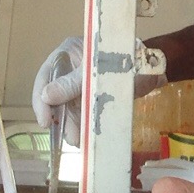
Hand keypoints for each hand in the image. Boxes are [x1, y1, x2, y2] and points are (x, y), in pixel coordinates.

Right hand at [34, 36, 166, 130]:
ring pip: (68, 107)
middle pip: (55, 96)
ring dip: (72, 125)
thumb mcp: (97, 69)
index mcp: (68, 52)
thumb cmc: (125, 57)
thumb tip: (46, 96)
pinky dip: (83, 125)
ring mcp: (81, 84)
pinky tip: (86, 136)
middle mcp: (71, 68)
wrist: (152, 67)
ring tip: (80, 140)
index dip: (41, 100)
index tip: (45, 121)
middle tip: (71, 137)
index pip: (46, 75)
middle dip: (61, 118)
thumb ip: (73, 83)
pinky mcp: (92, 97)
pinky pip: (82, 113)